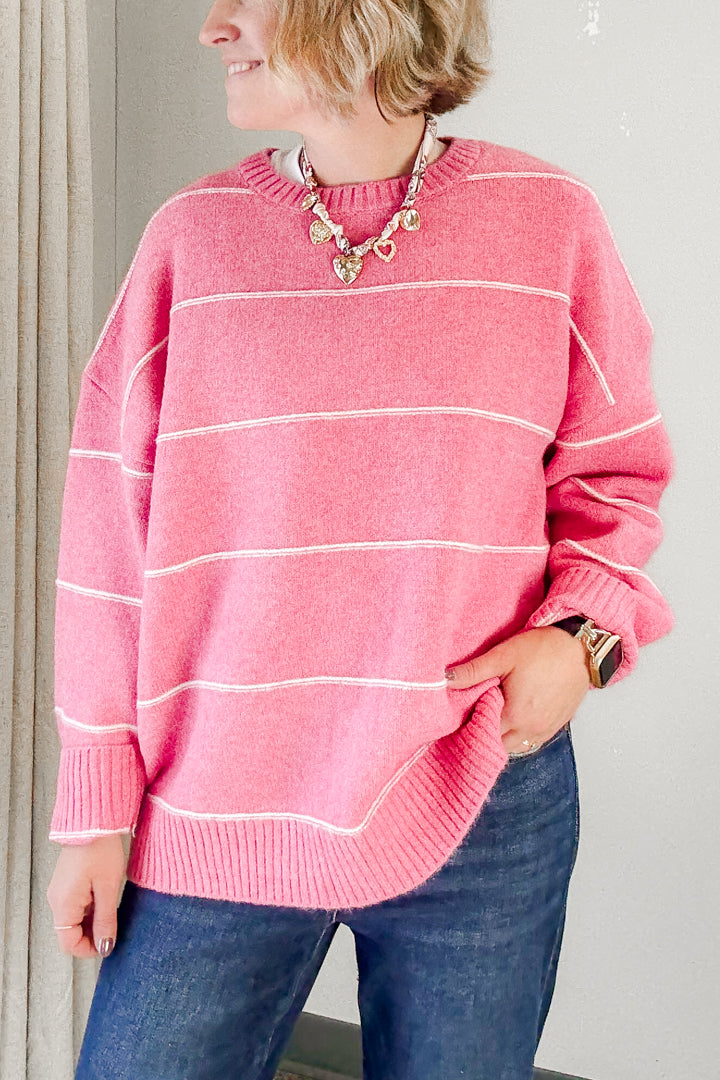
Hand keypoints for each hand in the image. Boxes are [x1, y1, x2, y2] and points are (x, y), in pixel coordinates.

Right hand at [46, 835, 126, 957]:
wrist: (93, 821)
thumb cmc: (101, 851)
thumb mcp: (108, 888)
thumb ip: (106, 920)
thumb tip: (106, 946)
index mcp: (64, 904)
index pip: (68, 943)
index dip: (89, 949)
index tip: (109, 944)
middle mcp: (57, 900)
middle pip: (70, 933)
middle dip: (92, 936)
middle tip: (115, 928)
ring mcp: (60, 891)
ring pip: (74, 920)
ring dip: (92, 922)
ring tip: (113, 911)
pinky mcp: (67, 883)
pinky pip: (76, 906)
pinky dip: (90, 909)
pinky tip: (106, 900)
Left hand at [445, 626, 591, 753]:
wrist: (581, 647)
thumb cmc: (544, 649)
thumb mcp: (504, 655)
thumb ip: (474, 671)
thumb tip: (446, 679)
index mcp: (515, 716)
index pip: (483, 734)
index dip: (470, 726)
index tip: (461, 716)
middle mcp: (532, 729)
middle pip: (499, 745)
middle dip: (485, 733)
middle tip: (476, 715)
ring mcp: (547, 729)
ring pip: (516, 745)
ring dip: (504, 736)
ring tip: (494, 716)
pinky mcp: (558, 725)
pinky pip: (533, 740)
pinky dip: (520, 734)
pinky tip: (514, 717)